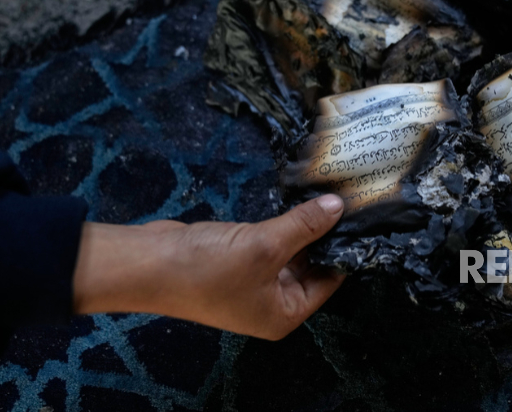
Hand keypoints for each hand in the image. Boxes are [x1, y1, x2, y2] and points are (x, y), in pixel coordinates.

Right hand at [73, 195, 345, 339]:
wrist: (148, 264)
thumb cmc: (208, 268)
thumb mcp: (265, 245)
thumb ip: (305, 226)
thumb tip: (338, 208)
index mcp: (284, 314)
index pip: (330, 282)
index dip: (344, 250)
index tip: (362, 218)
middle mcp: (273, 302)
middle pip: (312, 266)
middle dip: (324, 235)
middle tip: (348, 201)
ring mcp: (255, 283)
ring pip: (291, 251)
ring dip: (303, 227)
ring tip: (330, 196)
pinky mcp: (239, 261)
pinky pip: (271, 242)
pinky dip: (283, 225)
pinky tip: (299, 201)